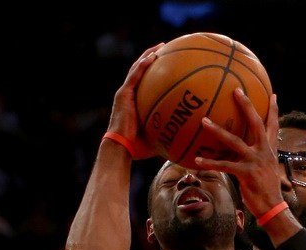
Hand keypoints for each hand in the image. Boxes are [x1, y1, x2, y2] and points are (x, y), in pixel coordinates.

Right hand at [107, 43, 164, 158]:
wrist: (121, 146)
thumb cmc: (137, 147)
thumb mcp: (155, 137)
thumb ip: (167, 133)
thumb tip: (184, 138)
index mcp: (133, 103)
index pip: (143, 83)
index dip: (152, 71)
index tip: (164, 64)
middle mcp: (127, 95)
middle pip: (139, 71)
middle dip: (151, 57)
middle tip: (164, 49)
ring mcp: (124, 93)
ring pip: (136, 68)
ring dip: (148, 55)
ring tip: (161, 47)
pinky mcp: (123, 94)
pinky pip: (134, 75)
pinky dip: (143, 65)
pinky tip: (153, 56)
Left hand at [194, 90, 282, 216]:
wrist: (272, 207)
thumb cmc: (268, 191)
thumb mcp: (268, 171)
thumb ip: (260, 160)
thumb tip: (250, 157)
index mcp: (269, 150)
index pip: (273, 126)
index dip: (273, 110)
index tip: (272, 94)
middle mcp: (263, 152)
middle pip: (255, 123)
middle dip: (246, 106)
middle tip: (236, 90)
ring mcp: (254, 161)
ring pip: (234, 141)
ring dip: (217, 130)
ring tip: (204, 121)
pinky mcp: (245, 173)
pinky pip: (224, 165)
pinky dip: (210, 163)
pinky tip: (197, 160)